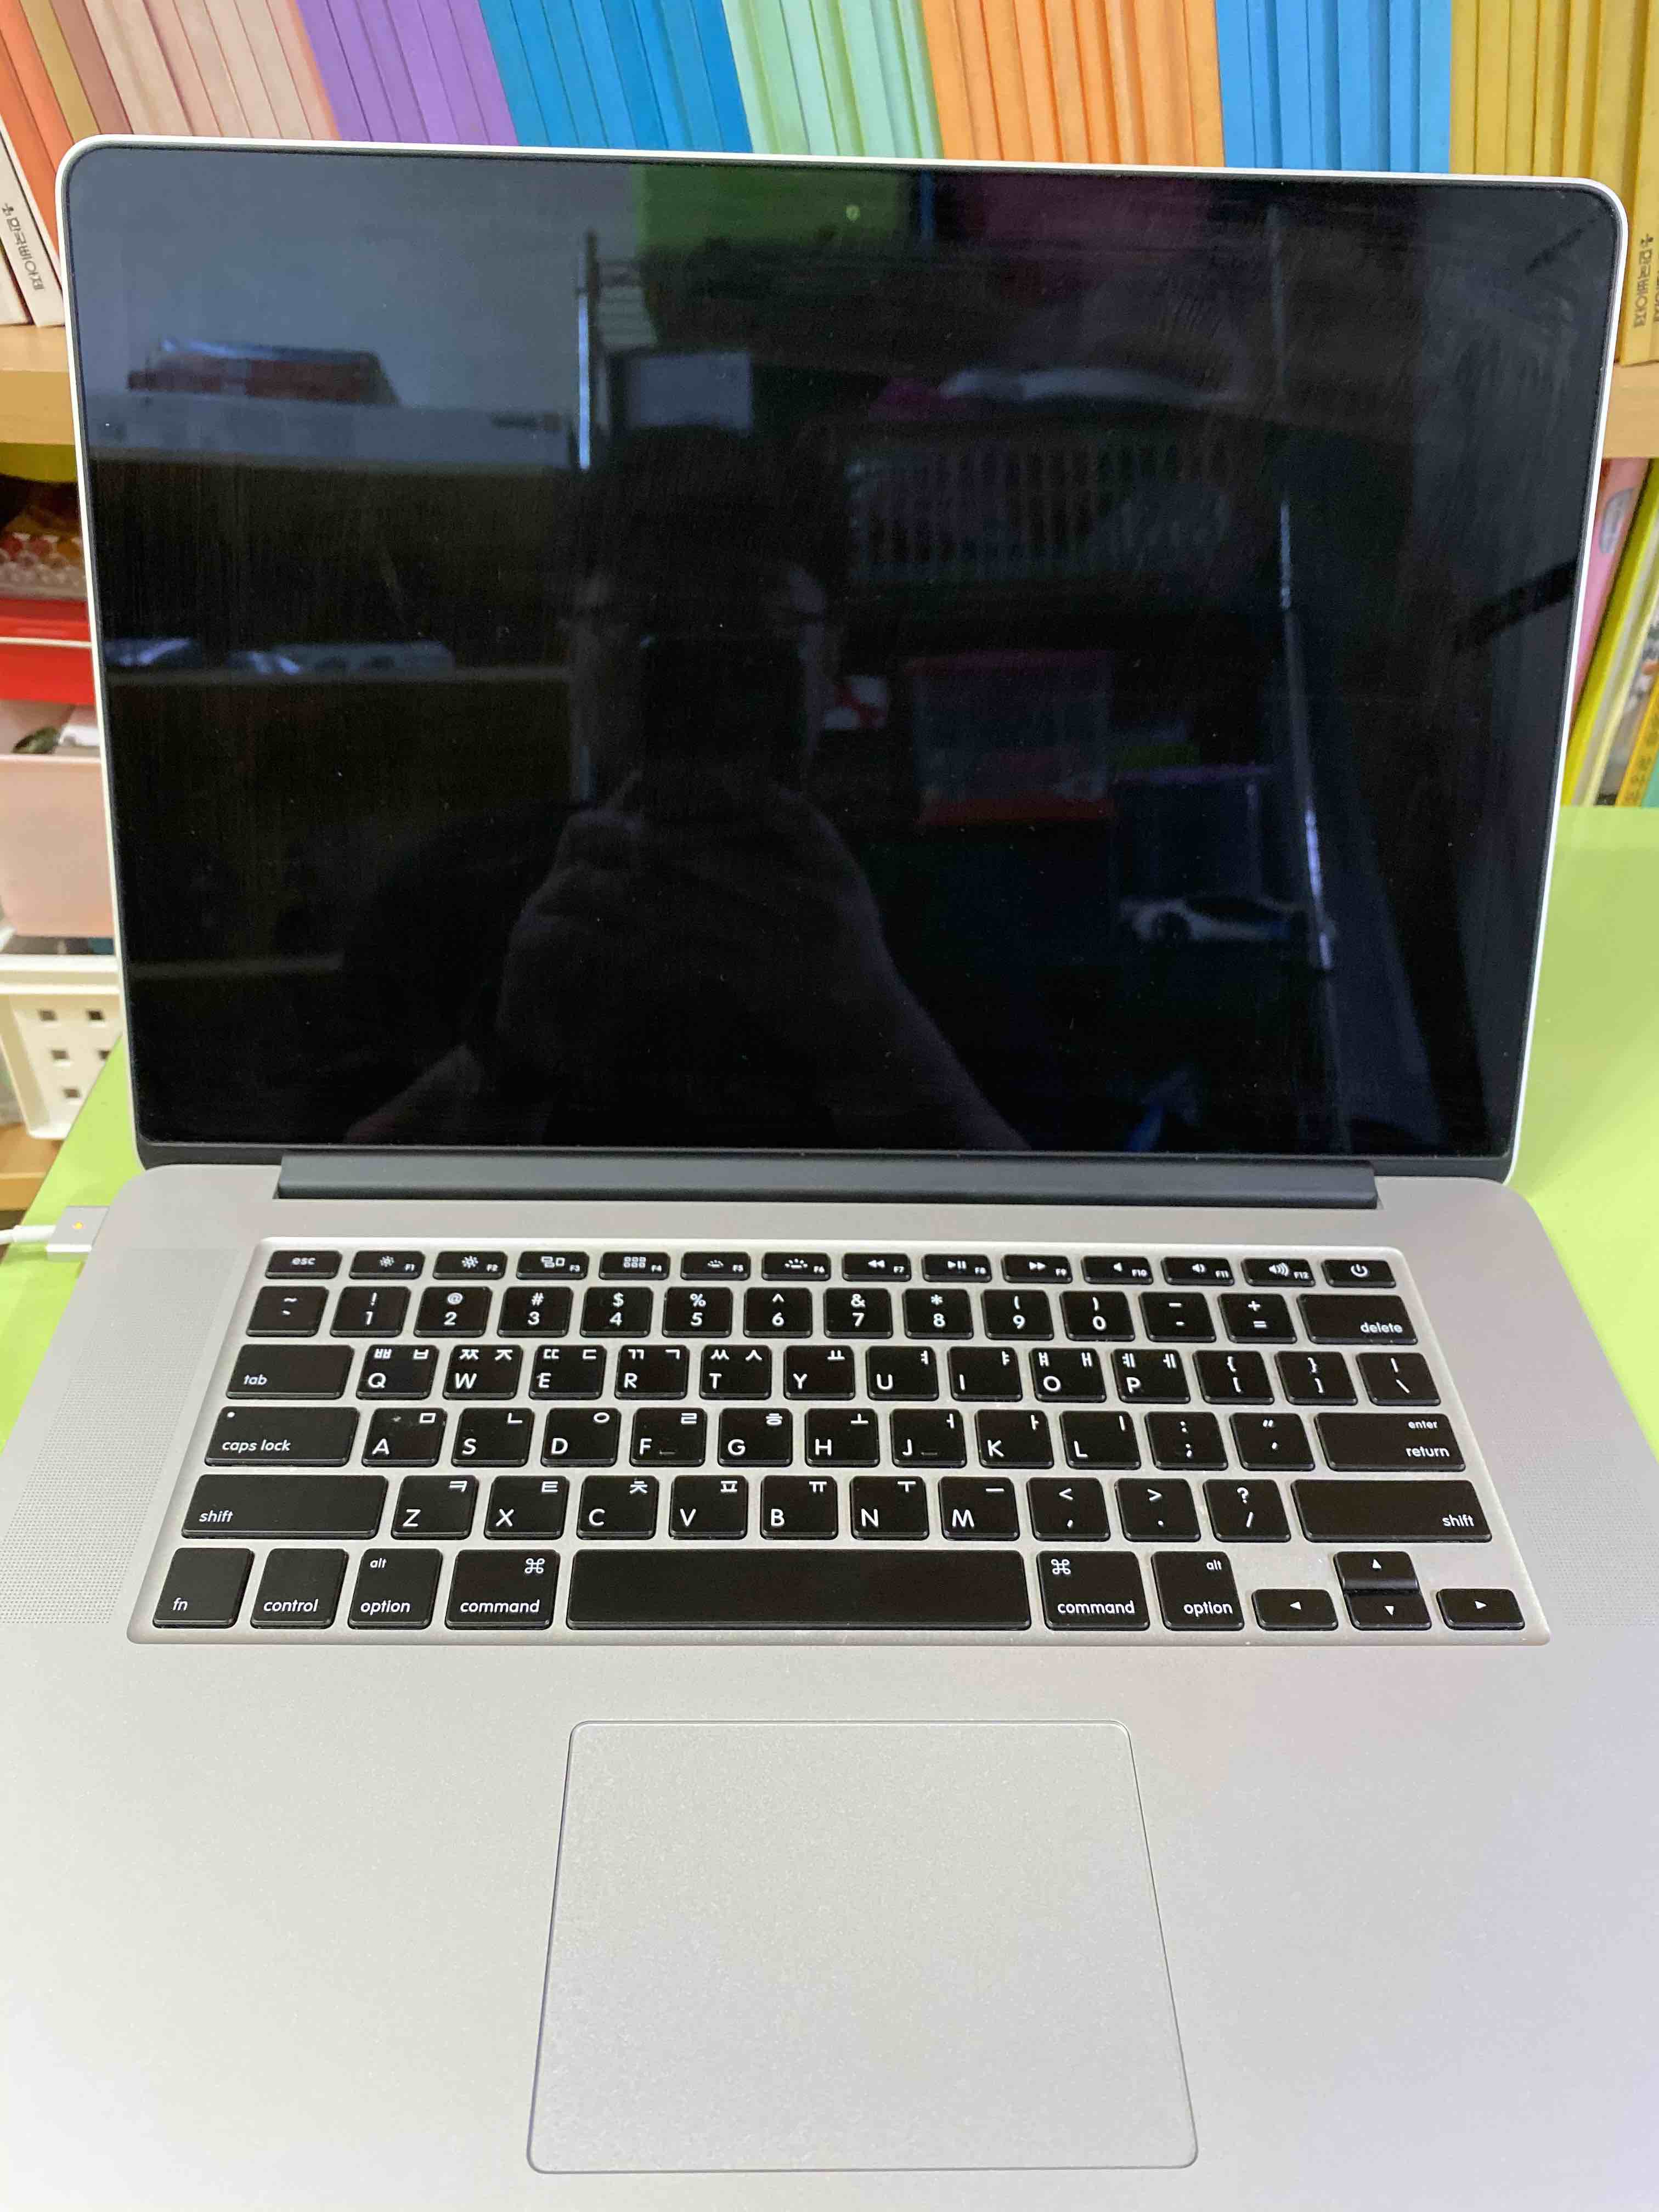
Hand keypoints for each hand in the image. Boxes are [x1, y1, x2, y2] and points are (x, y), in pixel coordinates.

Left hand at [494, 769, 1021, 1143]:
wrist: (869, 1021)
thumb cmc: (842, 938)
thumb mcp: (838, 877)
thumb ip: (796, 835)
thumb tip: (728, 782)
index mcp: (833, 862)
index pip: (779, 809)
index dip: (722, 788)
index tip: (669, 779)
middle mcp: (816, 899)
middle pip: (726, 858)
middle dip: (665, 845)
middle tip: (616, 833)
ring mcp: (790, 944)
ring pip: (701, 909)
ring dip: (645, 897)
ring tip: (603, 884)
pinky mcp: (762, 982)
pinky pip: (694, 958)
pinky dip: (655, 949)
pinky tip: (621, 942)